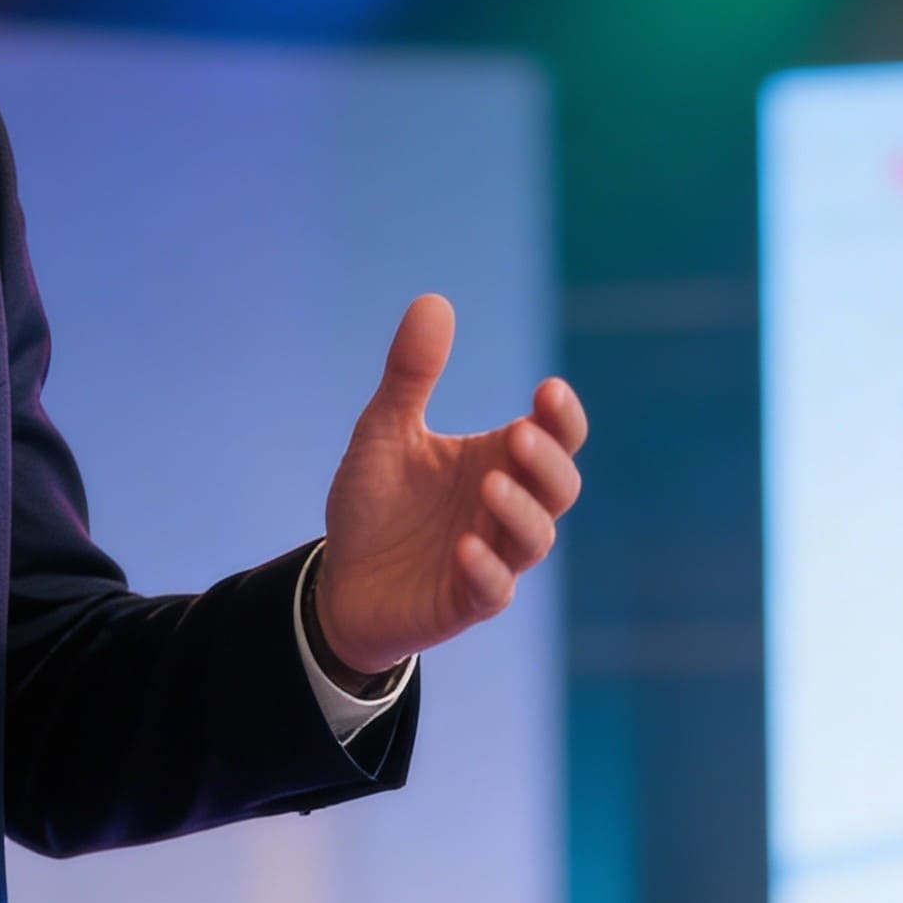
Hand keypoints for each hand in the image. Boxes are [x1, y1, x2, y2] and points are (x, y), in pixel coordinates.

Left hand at [313, 294, 584, 675]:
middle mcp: (507, 509)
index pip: (555, 437)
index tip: (546, 388)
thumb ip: (410, 376)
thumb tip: (433, 300)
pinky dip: (486, 569)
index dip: (562, 417)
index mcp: (499, 462)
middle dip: (547, 461)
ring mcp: (493, 557)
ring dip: (519, 511)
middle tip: (519, 434)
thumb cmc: (375, 504)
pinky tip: (463, 548)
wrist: (339, 582)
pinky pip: (493, 590)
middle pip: (560, 488)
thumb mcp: (384, 432)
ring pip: (536, 539)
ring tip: (489, 485)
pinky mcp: (467, 601)